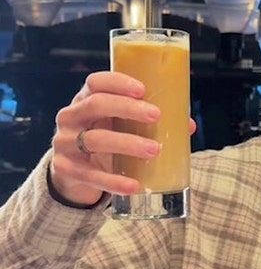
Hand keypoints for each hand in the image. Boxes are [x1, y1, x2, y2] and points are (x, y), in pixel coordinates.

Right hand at [49, 71, 194, 205]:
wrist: (76, 172)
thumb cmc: (106, 139)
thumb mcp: (122, 126)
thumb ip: (150, 122)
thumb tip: (187, 125)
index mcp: (86, 100)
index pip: (96, 83)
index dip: (117, 83)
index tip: (142, 89)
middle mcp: (71, 117)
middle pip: (95, 105)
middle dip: (127, 109)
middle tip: (156, 116)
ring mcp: (65, 142)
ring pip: (94, 140)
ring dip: (127, 144)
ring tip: (154, 149)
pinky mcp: (65, 168)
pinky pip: (90, 174)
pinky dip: (113, 181)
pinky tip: (134, 185)